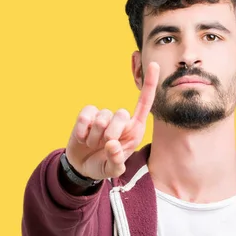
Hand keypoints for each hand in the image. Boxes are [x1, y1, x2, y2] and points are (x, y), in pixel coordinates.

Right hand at [65, 62, 159, 179]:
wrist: (82, 167)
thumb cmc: (103, 165)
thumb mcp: (112, 170)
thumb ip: (116, 162)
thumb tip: (112, 144)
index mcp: (134, 130)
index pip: (144, 104)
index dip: (149, 84)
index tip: (154, 65)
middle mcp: (121, 121)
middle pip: (121, 114)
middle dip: (112, 134)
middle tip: (104, 146)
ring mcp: (103, 117)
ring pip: (101, 118)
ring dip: (95, 137)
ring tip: (93, 144)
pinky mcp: (86, 116)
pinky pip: (85, 117)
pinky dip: (82, 131)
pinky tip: (82, 138)